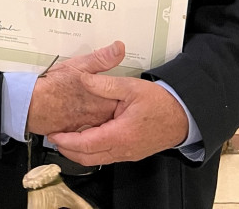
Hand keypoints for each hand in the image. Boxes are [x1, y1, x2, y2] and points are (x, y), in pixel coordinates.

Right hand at [27, 41, 124, 135]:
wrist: (32, 105)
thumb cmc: (52, 86)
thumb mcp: (77, 65)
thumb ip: (101, 59)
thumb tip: (118, 48)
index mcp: (103, 99)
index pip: (126, 100)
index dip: (129, 96)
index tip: (131, 93)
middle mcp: (99, 116)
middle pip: (118, 116)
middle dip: (121, 111)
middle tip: (120, 104)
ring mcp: (88, 126)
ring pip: (106, 126)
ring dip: (108, 121)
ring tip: (106, 113)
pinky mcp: (77, 133)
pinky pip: (90, 134)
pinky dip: (93, 130)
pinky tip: (90, 124)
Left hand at [49, 73, 188, 164]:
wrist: (184, 116)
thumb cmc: (160, 102)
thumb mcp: (131, 87)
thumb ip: (105, 84)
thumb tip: (83, 79)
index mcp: (121, 134)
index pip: (87, 144)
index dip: (67, 141)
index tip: (54, 134)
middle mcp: (124, 149)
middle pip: (89, 157)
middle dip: (68, 150)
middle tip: (54, 138)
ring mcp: (128, 153)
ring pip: (97, 159)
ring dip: (79, 152)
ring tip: (65, 139)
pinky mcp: (131, 153)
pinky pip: (107, 156)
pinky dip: (92, 151)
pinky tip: (85, 139)